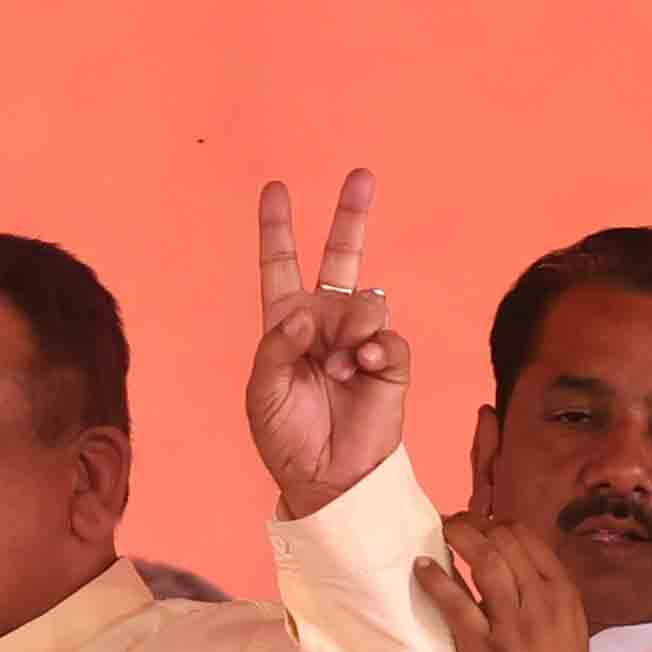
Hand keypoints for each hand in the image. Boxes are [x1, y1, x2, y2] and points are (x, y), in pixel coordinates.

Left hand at [246, 172, 407, 518]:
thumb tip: (304, 313)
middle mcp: (325, 323)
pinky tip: (359, 368)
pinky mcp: (389, 361)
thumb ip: (276, 347)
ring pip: (367, 301)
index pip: (281, 266)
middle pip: (340, 258)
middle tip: (362, 176)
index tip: (276, 189)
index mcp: (286, 325)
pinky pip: (386, 335)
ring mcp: (359, 339)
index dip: (278, 229)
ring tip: (339, 367)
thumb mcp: (263, 392)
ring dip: (350, 330)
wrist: (327, 476)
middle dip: (351, 217)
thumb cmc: (286, 436)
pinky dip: (371, 350)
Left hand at [418, 514, 599, 651]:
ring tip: (437, 530)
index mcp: (564, 595)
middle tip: (452, 522)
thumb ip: (541, 597)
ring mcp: (513, 624)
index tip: (479, 521)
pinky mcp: (483, 648)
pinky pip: (455, 600)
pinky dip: (435, 577)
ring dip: (455, 535)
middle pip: (504, 540)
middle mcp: (543, 602)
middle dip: (473, 523)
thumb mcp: (565, 630)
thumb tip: (509, 567)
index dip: (498, 522)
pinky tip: (420, 567)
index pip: (529, 539)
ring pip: (484, 559)